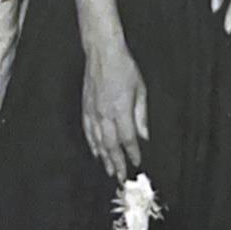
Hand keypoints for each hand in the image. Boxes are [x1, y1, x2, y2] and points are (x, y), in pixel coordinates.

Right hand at [82, 41, 148, 179]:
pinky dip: (92, 143)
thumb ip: (141, 114)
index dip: (132, 152)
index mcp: (121, 109)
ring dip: (104, 157)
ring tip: (109, 170)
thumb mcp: (140, 89)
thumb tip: (144, 136)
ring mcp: (93, 111)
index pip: (128, 138)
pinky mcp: (86, 107)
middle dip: (117, 162)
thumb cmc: (124, 67)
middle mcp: (105, 114)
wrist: (102, 52)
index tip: (136, 162)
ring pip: (98, 141)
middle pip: (111, 145)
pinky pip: (88, 131)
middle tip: (121, 177)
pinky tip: (96, 152)